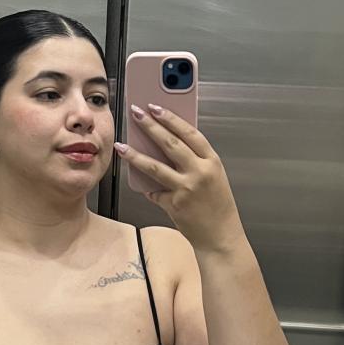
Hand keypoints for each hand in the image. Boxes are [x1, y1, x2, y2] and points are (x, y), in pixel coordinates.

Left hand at [115, 104, 242, 250]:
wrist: (221, 237)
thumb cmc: (218, 207)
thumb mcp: (214, 177)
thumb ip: (195, 161)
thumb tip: (169, 145)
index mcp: (212, 162)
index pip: (189, 133)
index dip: (171, 118)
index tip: (156, 107)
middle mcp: (200, 172)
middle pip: (170, 143)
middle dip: (150, 126)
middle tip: (136, 114)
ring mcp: (186, 188)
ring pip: (154, 166)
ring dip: (135, 154)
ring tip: (121, 145)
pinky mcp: (174, 204)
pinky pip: (155, 191)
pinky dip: (149, 188)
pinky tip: (141, 184)